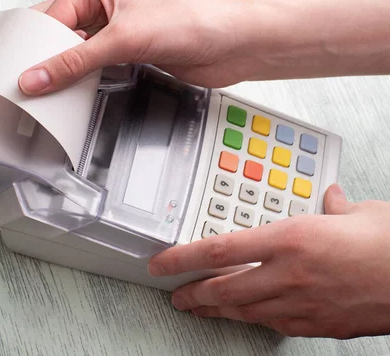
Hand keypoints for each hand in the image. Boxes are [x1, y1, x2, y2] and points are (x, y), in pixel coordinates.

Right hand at [19, 0, 389, 94]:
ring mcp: (114, 31)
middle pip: (60, 36)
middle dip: (44, 59)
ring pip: (74, 55)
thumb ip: (75, 62)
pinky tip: (70, 94)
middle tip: (25, 83)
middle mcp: (103, 6)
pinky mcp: (125, 54)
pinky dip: (80, 82)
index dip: (33, 47)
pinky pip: (92, 69)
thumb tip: (37, 77)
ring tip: (43, 92)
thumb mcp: (122, 40)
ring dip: (63, 73)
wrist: (229, 44)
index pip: (51, 18)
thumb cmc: (190, 20)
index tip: (16, 72)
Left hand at [148, 184, 389, 338]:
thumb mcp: (362, 212)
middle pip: (224, 288)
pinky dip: (254, 319)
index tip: (161, 264)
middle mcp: (290, 274)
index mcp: (292, 238)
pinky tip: (246, 317)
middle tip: (176, 293)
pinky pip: (275, 324)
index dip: (183, 259)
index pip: (219, 250)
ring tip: (198, 308)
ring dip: (216, 310)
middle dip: (193, 293)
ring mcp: (303, 304)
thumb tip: (331, 198)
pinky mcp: (319, 325)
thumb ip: (335, 205)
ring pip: (245, 311)